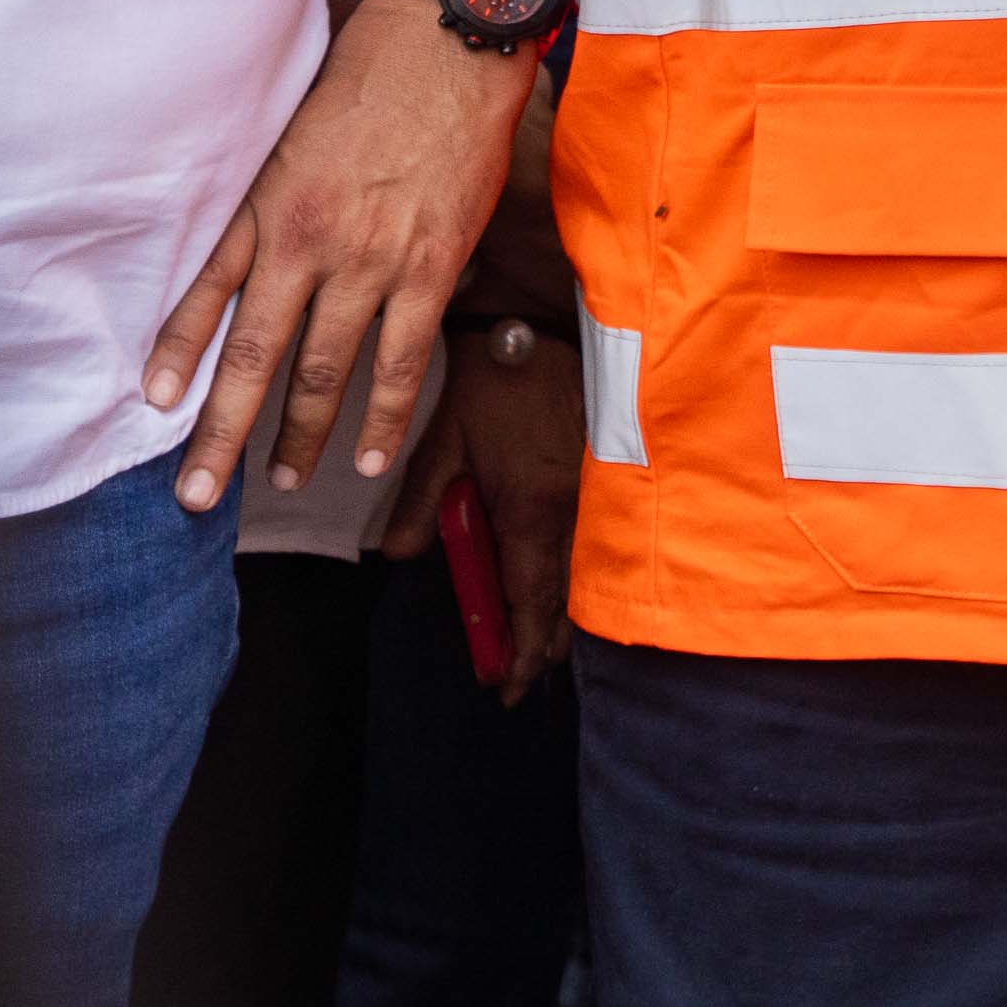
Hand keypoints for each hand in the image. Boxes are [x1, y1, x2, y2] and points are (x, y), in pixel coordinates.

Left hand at [142, 0, 542, 510]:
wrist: (450, 42)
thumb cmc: (372, 75)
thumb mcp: (293, 131)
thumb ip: (276, 199)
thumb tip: (259, 255)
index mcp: (268, 205)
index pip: (208, 296)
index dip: (178, 356)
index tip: (156, 405)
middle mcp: (310, 242)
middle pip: (256, 358)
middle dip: (221, 434)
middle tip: (196, 496)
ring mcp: (372, 261)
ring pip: (325, 372)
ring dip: (300, 436)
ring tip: (280, 478)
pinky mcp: (430, 267)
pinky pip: (401, 361)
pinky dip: (381, 414)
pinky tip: (365, 455)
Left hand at [379, 323, 587, 694]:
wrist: (546, 319)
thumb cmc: (493, 378)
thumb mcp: (443, 440)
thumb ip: (420, 502)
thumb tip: (402, 555)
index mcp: (530, 510)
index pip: (528, 603)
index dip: (517, 652)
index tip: (502, 687)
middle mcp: (571, 512)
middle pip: (564, 601)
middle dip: (541, 646)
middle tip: (516, 676)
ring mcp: (594, 493)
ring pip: (582, 576)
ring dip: (559, 613)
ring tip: (535, 642)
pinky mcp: (604, 473)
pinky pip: (592, 544)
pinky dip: (575, 575)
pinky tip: (559, 583)